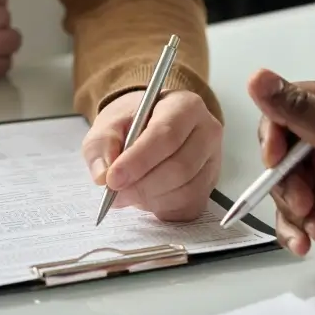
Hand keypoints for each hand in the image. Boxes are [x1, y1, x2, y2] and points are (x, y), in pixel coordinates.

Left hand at [82, 90, 222, 221]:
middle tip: (114, 194)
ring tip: (128, 193)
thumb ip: (101, 145)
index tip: (113, 179)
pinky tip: (147, 197)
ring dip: (150, 199)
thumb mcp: (109, 124)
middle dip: (142, 186)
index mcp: (185, 106)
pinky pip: (189, 206)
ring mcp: (212, 161)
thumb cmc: (134, 122)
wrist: (152, 125)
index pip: (167, 135)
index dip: (139, 161)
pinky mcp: (209, 185)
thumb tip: (102, 175)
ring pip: (185, 191)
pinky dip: (163, 208)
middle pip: (180, 167)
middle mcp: (207, 132)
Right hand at [249, 70, 314, 267]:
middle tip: (303, 200)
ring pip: (282, 184)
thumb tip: (259, 79)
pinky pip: (291, 211)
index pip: (286, 106)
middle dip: (286, 180)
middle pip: (279, 149)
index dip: (274, 134)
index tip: (275, 158)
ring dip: (293, 209)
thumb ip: (302, 111)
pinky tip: (308, 238)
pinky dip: (295, 227)